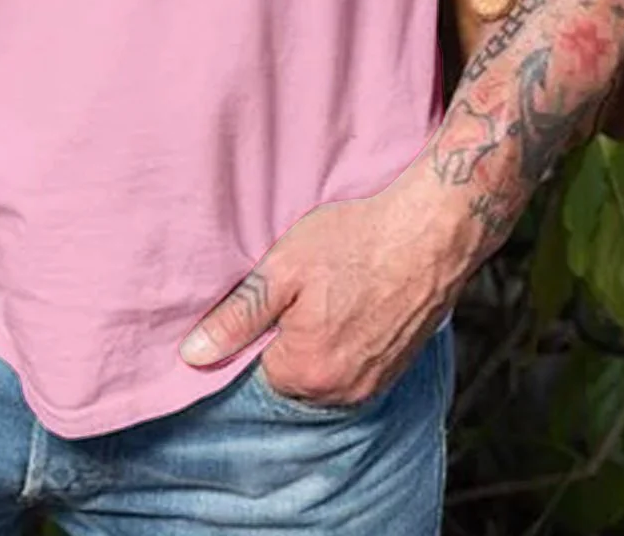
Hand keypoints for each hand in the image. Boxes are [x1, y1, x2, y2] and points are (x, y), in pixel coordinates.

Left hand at [178, 167, 465, 406]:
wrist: (430, 232)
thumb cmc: (355, 240)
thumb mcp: (283, 268)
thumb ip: (237, 317)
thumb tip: (192, 356)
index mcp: (305, 370)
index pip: (253, 367)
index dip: (255, 328)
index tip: (269, 293)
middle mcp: (341, 391)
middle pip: (289, 373)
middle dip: (286, 337)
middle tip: (300, 288)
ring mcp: (373, 385)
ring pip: (322, 371)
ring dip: (317, 340)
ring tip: (329, 292)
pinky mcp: (395, 371)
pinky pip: (352, 367)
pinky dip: (346, 341)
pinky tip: (351, 303)